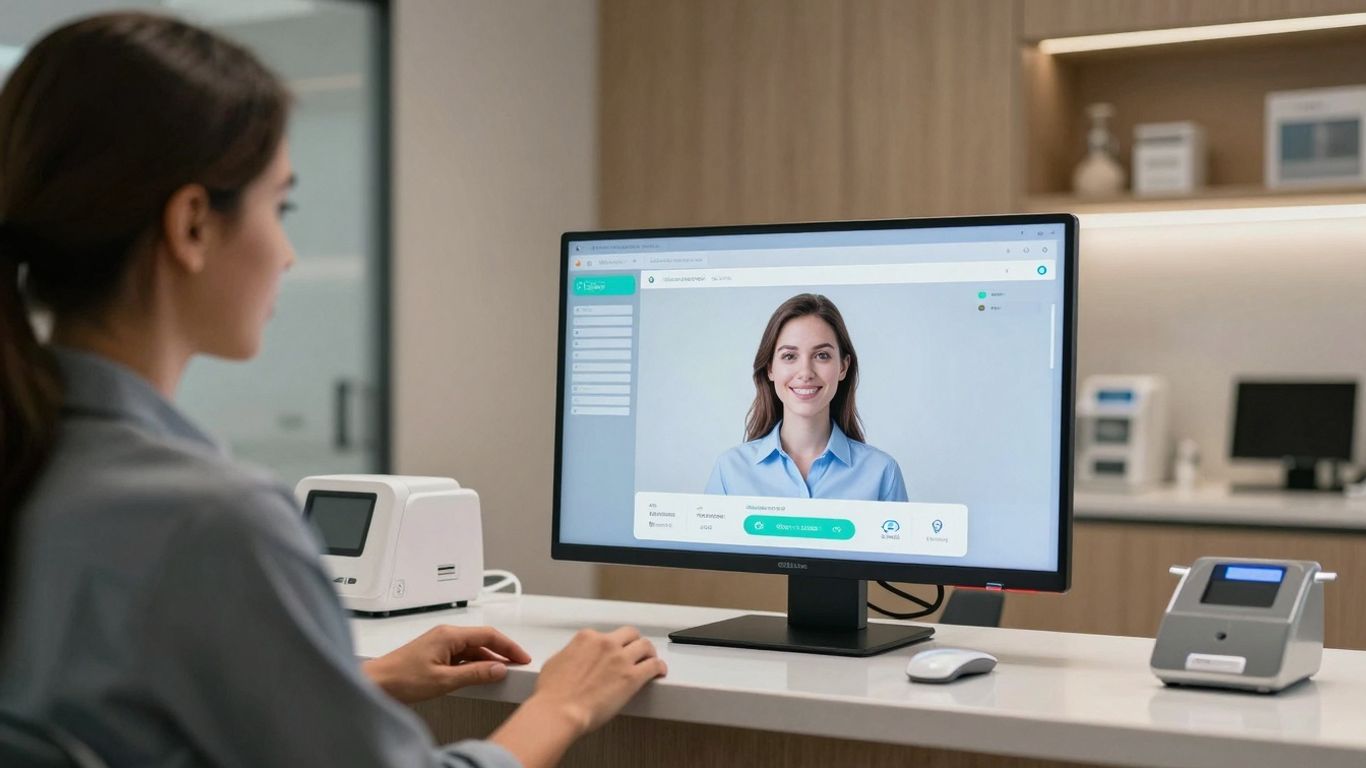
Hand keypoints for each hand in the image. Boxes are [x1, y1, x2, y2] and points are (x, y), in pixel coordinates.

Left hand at [362, 625, 530, 704]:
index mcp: (449, 634)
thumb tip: (497, 669)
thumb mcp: (443, 680)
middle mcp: (445, 635)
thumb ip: (474, 674)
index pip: (488, 634)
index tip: (521, 657)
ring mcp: (439, 643)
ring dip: (487, 659)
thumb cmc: (400, 678)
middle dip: (501, 652)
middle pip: (482, 640)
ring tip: (499, 674)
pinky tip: (478, 676)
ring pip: (472, 648)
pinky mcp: (435, 653)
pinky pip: (462, 655)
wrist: (376, 684)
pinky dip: (474, 664)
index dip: (508, 646)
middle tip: (515, 665)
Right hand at [529, 626, 666, 733]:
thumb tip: (574, 658)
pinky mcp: (632, 677)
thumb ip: (570, 654)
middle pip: (630, 634)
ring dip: (649, 652)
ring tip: (651, 660)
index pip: (606, 635)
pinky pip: (654, 666)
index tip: (613, 653)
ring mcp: (620, 659)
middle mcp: (605, 643)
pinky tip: (660, 671)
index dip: (612, 645)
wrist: (559, 712)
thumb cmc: (552, 694)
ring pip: (645, 645)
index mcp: (587, 638)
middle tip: (637, 652)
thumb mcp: (555, 662)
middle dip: (634, 642)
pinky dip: (659, 667)